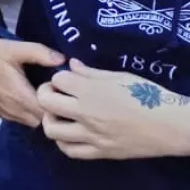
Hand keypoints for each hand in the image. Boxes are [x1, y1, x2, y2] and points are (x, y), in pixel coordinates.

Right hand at [0, 38, 64, 126]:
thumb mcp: (13, 48)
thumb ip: (39, 53)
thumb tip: (63, 60)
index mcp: (20, 96)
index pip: (49, 113)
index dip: (60, 104)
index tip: (61, 89)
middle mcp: (14, 110)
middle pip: (44, 121)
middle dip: (52, 111)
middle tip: (56, 92)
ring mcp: (7, 114)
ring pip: (33, 122)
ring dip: (40, 113)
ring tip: (43, 95)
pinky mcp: (0, 113)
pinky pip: (22, 120)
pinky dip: (30, 113)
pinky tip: (29, 97)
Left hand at [37, 59, 189, 159]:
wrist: (171, 125)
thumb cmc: (148, 95)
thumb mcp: (120, 77)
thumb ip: (91, 73)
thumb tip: (71, 64)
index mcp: (91, 91)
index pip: (57, 79)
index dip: (59, 77)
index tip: (67, 79)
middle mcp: (86, 112)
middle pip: (45, 102)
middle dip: (45, 94)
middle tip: (55, 94)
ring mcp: (91, 134)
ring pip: (51, 130)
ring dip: (50, 120)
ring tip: (59, 115)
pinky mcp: (100, 152)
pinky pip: (70, 151)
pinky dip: (63, 142)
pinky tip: (69, 134)